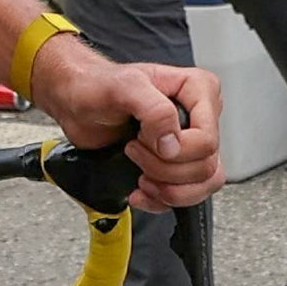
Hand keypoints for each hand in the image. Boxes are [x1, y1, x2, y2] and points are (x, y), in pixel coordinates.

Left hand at [33, 41, 221, 206]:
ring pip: (203, 184)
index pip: (207, 140)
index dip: (176, 150)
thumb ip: (155, 110)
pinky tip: (140, 188)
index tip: (142, 138)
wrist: (79, 102)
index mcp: (199, 91)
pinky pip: (186, 195)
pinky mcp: (177, 164)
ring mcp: (190, 143)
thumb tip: (172, 143)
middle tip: (134, 150)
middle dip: (165, 169)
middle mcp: (200, 117)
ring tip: (140, 174)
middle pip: (205, 166)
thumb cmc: (99, 86)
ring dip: (167, 189)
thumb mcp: (125, 87)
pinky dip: (161, 199)